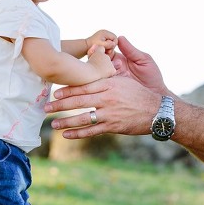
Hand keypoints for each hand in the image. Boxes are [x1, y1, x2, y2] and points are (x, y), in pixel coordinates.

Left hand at [45, 36, 167, 138]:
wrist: (157, 111)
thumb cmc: (139, 94)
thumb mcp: (124, 80)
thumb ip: (108, 76)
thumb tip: (94, 70)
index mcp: (108, 84)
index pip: (83, 87)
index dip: (67, 90)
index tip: (55, 93)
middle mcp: (107, 98)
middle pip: (78, 101)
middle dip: (60, 105)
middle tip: (46, 108)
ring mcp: (109, 113)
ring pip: (82, 117)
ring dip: (66, 121)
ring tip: (53, 123)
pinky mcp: (113, 126)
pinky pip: (92, 130)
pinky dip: (78, 133)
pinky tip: (67, 134)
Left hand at [87, 29, 117, 56]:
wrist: (85, 46)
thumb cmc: (92, 45)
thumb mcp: (101, 45)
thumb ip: (108, 44)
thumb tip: (114, 44)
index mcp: (105, 32)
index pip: (115, 38)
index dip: (114, 44)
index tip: (109, 49)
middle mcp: (105, 32)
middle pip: (114, 40)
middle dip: (111, 46)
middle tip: (107, 51)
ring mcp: (104, 35)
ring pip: (111, 42)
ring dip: (109, 47)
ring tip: (104, 50)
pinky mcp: (103, 38)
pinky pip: (108, 43)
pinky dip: (107, 47)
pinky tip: (103, 49)